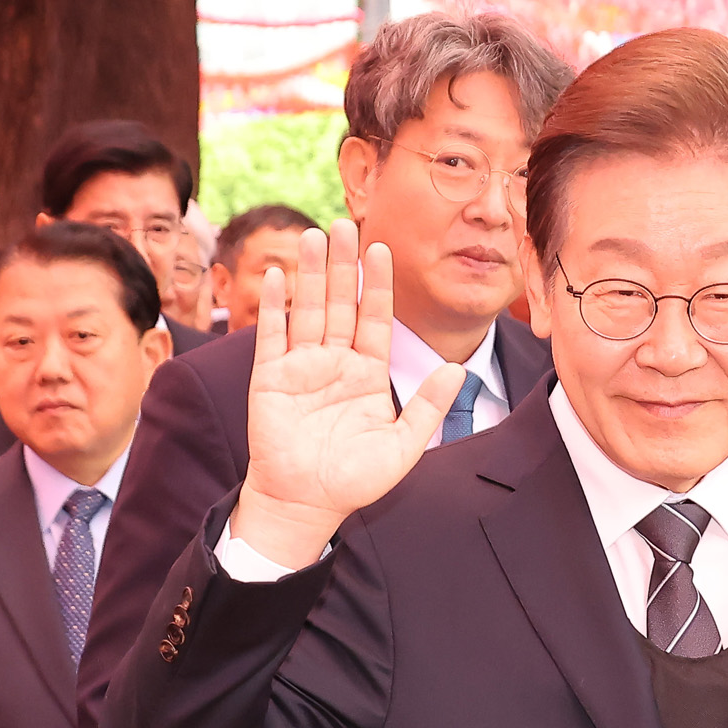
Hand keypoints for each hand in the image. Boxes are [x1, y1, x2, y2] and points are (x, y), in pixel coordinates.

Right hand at [233, 220, 465, 569]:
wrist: (306, 504)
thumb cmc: (355, 481)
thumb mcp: (403, 446)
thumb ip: (427, 407)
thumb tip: (458, 371)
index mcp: (367, 373)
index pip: (374, 318)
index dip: (377, 284)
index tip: (382, 249)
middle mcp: (335, 363)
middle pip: (340, 303)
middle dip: (342, 264)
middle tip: (343, 224)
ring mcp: (301, 367)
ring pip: (308, 309)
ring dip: (310, 273)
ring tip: (313, 236)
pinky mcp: (269, 378)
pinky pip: (273, 335)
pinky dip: (275, 306)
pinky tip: (277, 276)